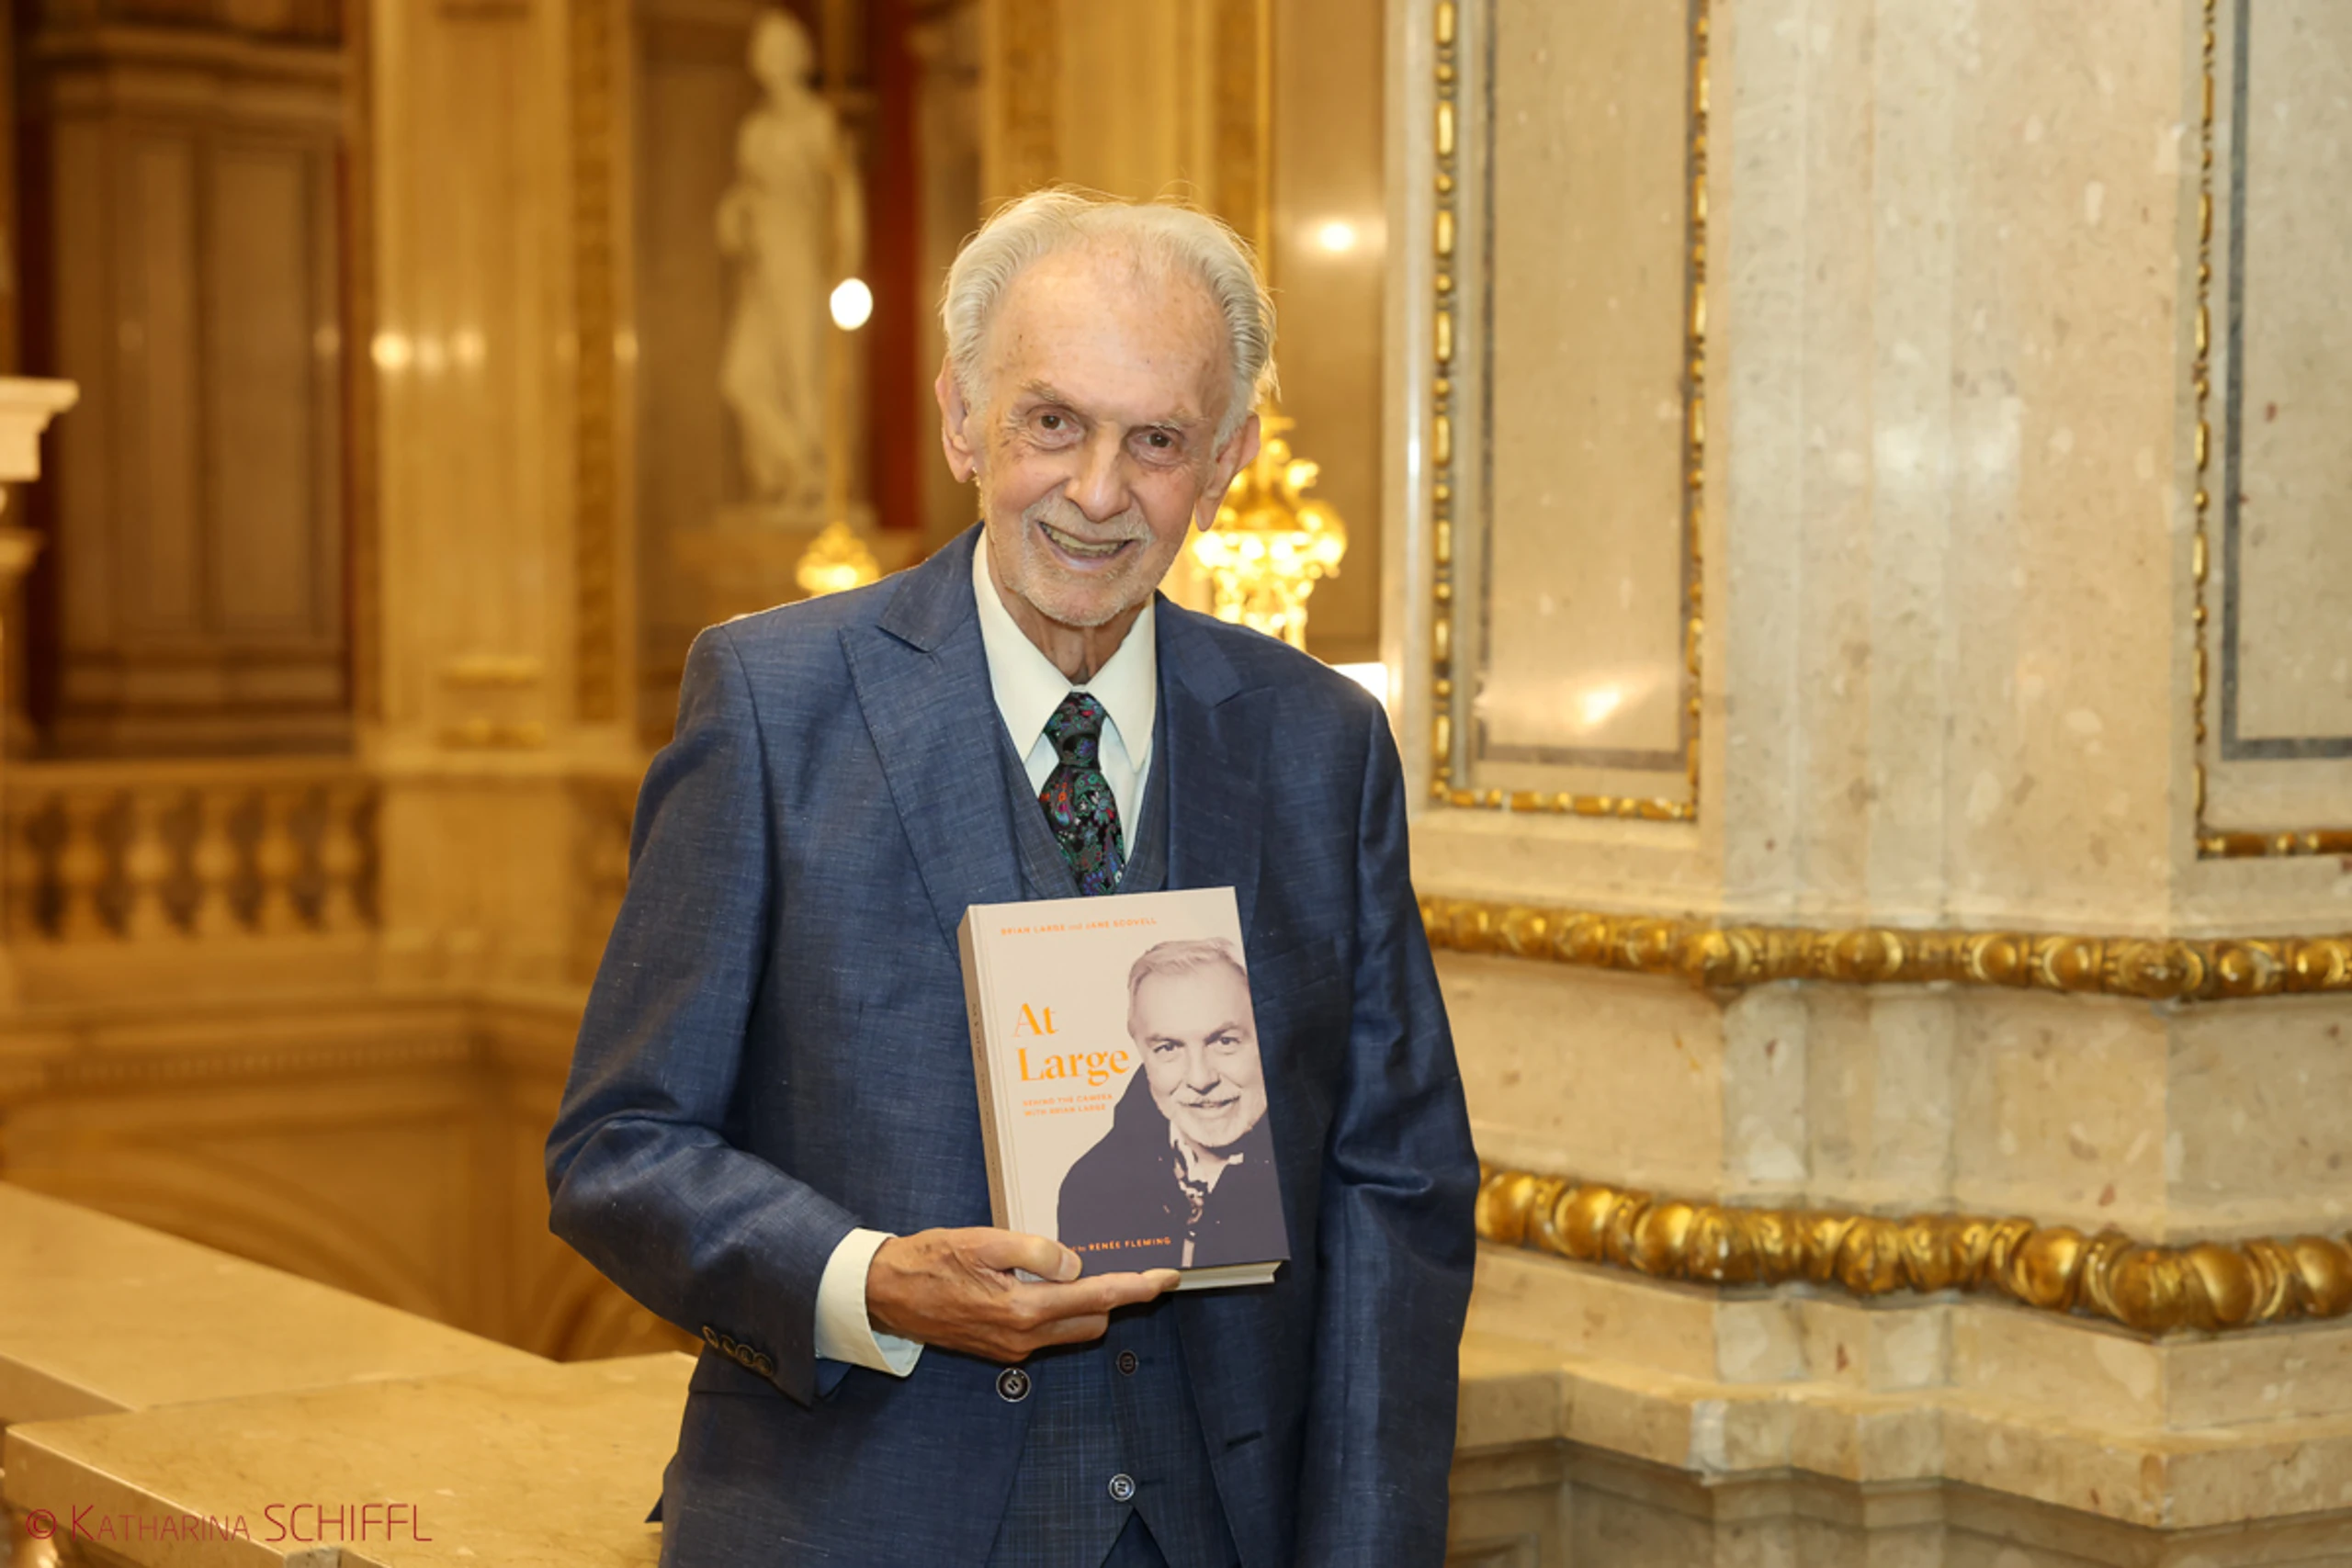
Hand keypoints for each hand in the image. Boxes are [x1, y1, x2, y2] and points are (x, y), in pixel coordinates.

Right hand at [865, 1228, 1179, 1363]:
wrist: (886, 1294)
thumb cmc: (929, 1261)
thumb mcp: (981, 1241)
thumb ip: (1034, 1249)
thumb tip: (1074, 1263)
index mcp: (1022, 1310)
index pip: (1096, 1299)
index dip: (1137, 1288)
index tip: (1167, 1277)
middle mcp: (1022, 1337)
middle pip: (1093, 1322)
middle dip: (1115, 1296)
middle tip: (1126, 1264)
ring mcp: (1012, 1348)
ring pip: (1071, 1330)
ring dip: (1085, 1305)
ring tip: (1078, 1269)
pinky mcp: (1001, 1350)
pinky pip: (1046, 1333)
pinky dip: (1058, 1311)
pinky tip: (1044, 1283)